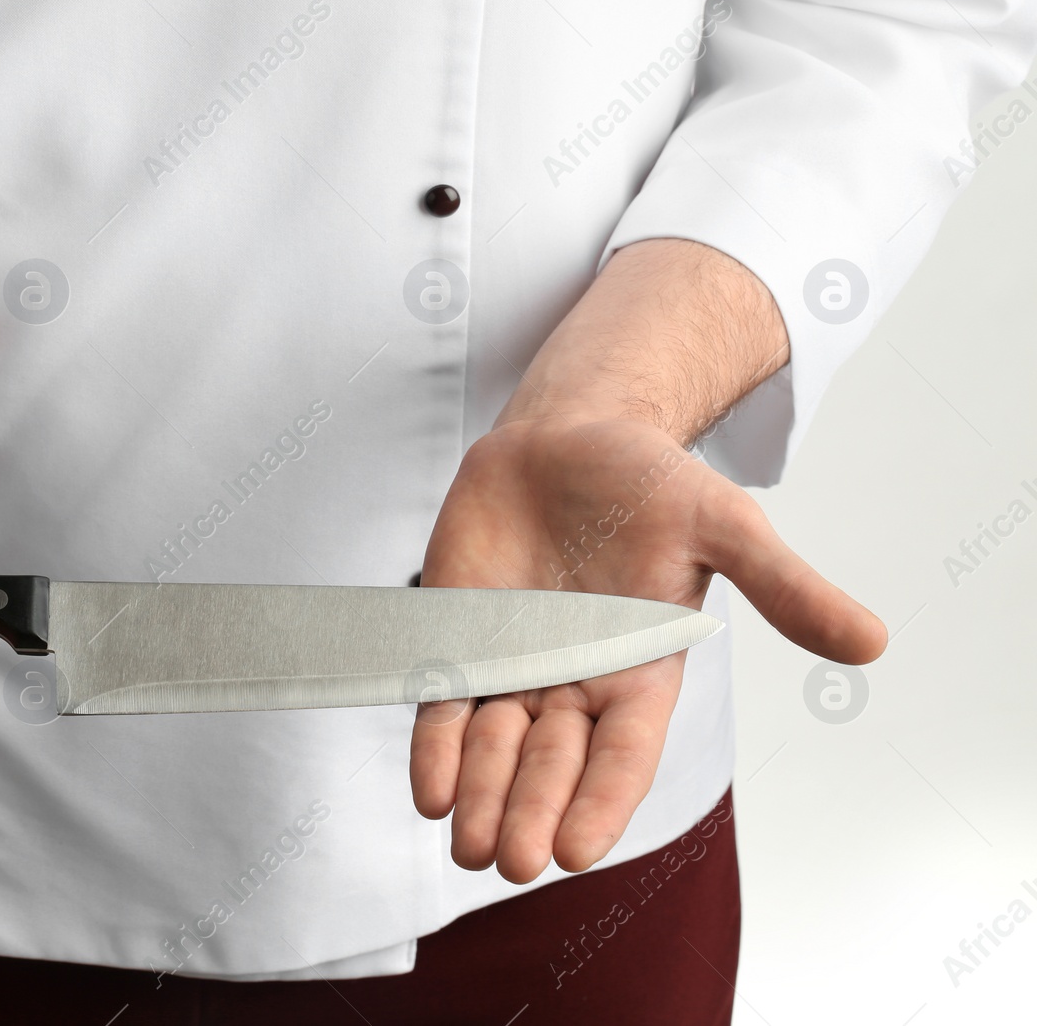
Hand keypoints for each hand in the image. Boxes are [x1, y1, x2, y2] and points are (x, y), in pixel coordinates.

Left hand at [411, 416, 885, 881]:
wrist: (567, 436)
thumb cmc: (650, 483)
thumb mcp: (724, 526)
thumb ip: (783, 586)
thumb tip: (870, 641)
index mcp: (640, 672)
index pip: (623, 753)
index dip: (601, 801)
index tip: (574, 851)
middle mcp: (574, 682)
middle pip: (552, 764)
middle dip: (531, 812)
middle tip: (511, 862)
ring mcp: (512, 666)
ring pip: (494, 747)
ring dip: (480, 797)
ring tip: (465, 844)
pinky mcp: (460, 641)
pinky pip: (445, 706)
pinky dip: (436, 748)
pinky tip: (429, 790)